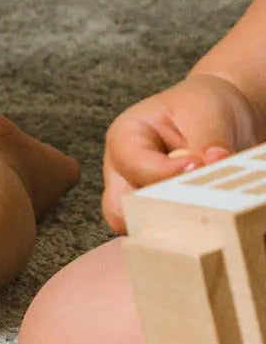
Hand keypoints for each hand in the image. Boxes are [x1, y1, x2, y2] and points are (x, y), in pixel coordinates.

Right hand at [102, 72, 258, 232]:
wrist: (223, 117)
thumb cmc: (203, 106)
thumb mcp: (205, 113)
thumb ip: (206, 140)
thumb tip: (211, 163)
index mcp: (125, 139)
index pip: (133, 165)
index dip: (166, 172)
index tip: (199, 167)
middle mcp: (124, 172)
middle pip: (119, 210)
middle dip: (156, 213)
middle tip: (198, 206)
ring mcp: (141, 198)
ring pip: (141, 230)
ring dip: (174, 228)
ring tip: (211, 216)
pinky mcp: (161, 215)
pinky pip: (167, 236)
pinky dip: (189, 234)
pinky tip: (216, 223)